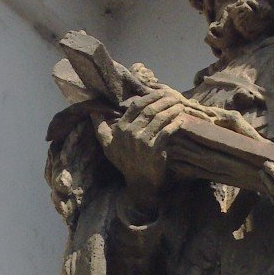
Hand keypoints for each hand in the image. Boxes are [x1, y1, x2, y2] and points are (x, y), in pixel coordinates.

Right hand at [95, 86, 188, 214]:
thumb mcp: (107, 145)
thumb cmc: (124, 162)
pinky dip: (175, 124)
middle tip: (175, 95)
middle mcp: (131, 133)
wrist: (140, 183)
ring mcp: (143, 142)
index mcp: (121, 129)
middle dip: (164, 100)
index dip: (149, 96)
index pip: (136, 106)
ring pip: (160, 119)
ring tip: (181, 104)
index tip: (161, 91)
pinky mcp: (155, 150)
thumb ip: (100, 128)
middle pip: (150, 110)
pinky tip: (181, 119)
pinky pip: (167, 132)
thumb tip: (92, 112)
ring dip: (172, 109)